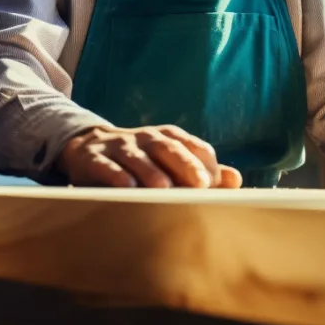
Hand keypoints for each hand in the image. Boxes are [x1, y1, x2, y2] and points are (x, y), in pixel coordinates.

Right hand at [56, 125, 242, 188]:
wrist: (88, 149)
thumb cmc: (140, 160)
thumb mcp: (169, 160)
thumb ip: (201, 171)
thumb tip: (235, 180)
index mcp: (167, 137)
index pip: (191, 146)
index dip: (204, 164)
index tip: (213, 185)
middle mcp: (145, 138)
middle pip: (167, 147)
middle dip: (184, 164)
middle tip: (200, 184)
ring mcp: (119, 146)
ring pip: (136, 156)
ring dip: (150, 170)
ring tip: (163, 187)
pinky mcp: (94, 158)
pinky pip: (105, 165)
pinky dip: (115, 174)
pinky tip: (126, 187)